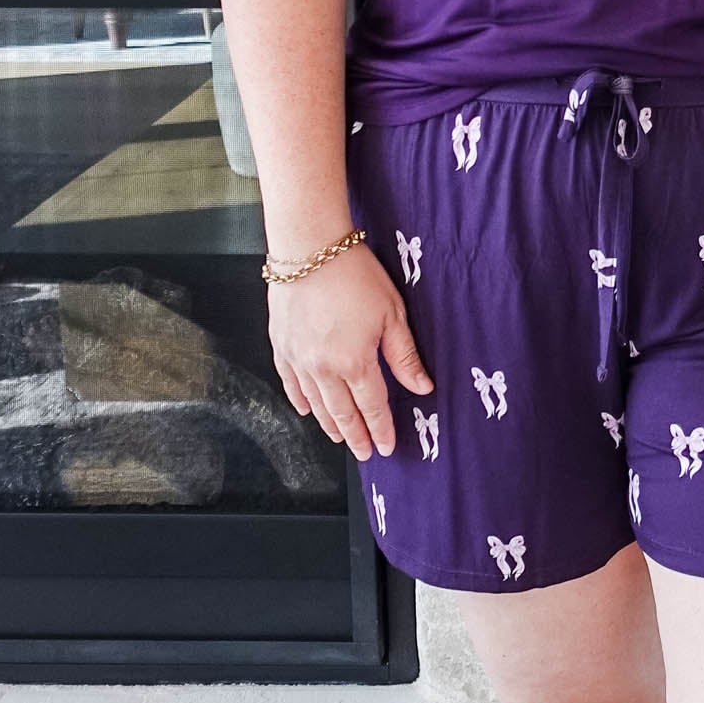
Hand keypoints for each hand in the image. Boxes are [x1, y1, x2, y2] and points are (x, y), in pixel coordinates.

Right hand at [269, 243, 430, 459]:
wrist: (309, 249)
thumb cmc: (355, 275)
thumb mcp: (392, 314)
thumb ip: (404, 356)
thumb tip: (422, 388)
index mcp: (355, 362)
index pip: (372, 407)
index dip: (380, 429)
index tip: (386, 446)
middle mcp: (323, 369)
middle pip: (342, 412)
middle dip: (356, 436)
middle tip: (364, 453)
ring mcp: (298, 359)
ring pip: (315, 403)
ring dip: (329, 424)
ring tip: (341, 438)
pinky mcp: (281, 346)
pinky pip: (290, 383)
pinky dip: (299, 400)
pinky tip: (305, 410)